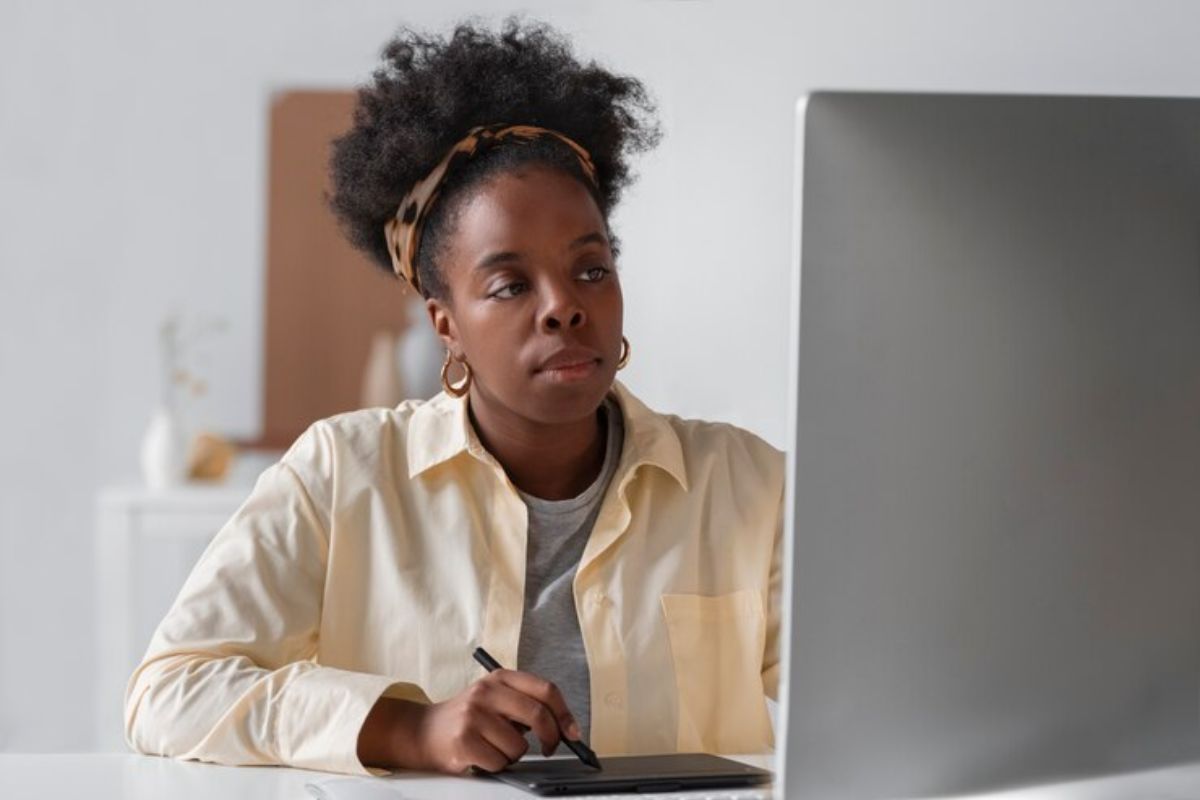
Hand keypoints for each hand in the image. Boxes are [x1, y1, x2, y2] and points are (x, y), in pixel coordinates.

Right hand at [358, 669, 581, 773]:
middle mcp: (486, 692)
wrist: (422, 731)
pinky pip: (500, 762)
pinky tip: (482, 756)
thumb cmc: (467, 718)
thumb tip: (564, 727)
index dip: (564, 712)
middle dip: (551, 737)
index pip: (545, 689)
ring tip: (495, 747)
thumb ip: (524, 704)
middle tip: (549, 747)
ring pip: (519, 746)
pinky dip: (497, 765)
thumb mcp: (494, 699)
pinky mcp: (464, 740)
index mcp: (499, 678)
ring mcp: (473, 715)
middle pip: (537, 715)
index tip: (572, 731)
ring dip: (514, 754)